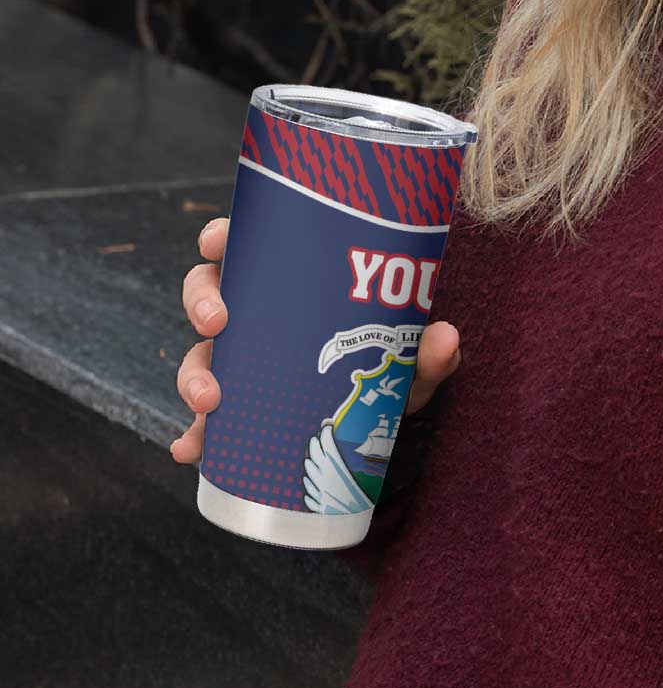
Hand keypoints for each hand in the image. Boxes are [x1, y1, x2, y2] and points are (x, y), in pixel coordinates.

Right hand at [169, 217, 461, 462]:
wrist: (383, 421)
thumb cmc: (389, 369)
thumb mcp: (408, 361)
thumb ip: (427, 352)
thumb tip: (446, 337)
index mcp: (289, 284)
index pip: (247, 246)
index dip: (221, 237)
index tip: (216, 241)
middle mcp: (258, 315)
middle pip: (208, 293)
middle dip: (202, 304)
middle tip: (218, 322)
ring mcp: (244, 362)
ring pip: (200, 354)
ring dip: (193, 374)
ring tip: (209, 400)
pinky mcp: (240, 410)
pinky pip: (206, 421)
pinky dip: (194, 435)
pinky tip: (190, 450)